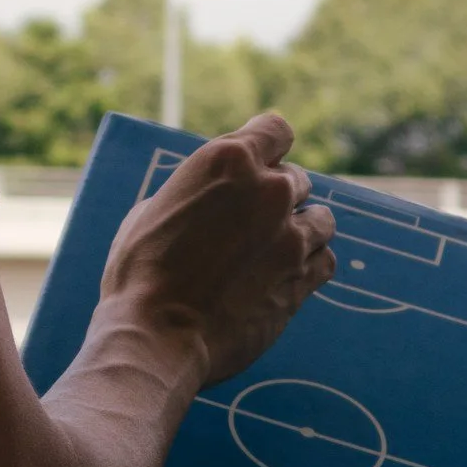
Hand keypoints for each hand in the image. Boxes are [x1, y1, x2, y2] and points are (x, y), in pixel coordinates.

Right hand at [98, 113, 335, 386]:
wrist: (157, 336)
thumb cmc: (140, 275)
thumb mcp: (153, 210)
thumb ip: (196, 193)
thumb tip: (209, 197)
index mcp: (228, 161)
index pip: (276, 130)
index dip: (269, 147)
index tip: (263, 163)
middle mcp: (269, 190)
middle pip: (296, 178)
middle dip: (277, 197)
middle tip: (251, 225)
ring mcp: (292, 234)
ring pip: (321, 218)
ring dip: (302, 229)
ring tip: (275, 250)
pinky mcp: (303, 277)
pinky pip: (326, 260)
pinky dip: (311, 265)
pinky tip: (286, 276)